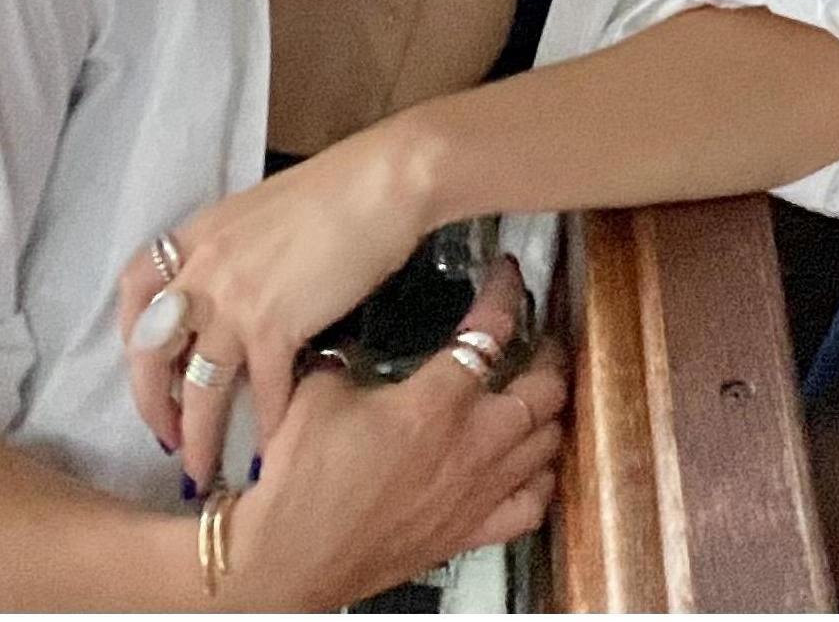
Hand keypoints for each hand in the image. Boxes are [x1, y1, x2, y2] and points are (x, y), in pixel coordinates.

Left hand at [119, 129, 423, 480]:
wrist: (385, 180)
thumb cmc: (339, 188)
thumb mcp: (263, 216)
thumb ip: (235, 257)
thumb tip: (236, 298)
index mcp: (198, 236)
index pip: (135, 291)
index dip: (132, 338)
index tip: (148, 368)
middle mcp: (203, 270)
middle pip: (151, 354)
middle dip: (152, 406)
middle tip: (166, 439)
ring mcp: (234, 301)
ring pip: (199, 389)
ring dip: (199, 438)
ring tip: (204, 473)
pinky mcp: (276, 326)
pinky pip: (263, 392)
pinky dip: (268, 425)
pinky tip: (274, 448)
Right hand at [232, 266, 567, 609]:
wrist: (288, 559)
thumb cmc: (300, 487)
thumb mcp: (319, 392)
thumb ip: (349, 357)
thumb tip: (353, 343)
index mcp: (436, 401)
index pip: (493, 327)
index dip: (507, 292)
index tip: (508, 279)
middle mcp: (469, 445)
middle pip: (544, 387)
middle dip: (548, 353)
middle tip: (540, 338)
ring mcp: (475, 492)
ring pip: (547, 444)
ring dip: (550, 414)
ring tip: (541, 395)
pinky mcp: (467, 534)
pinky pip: (530, 506)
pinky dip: (540, 481)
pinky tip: (532, 467)